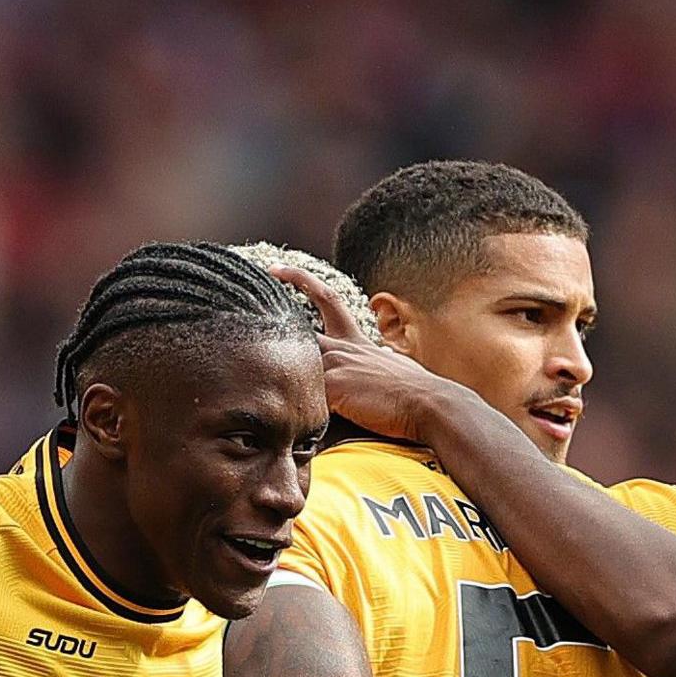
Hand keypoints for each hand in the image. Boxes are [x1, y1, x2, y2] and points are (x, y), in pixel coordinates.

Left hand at [263, 264, 462, 442]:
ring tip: (244, 355)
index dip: (300, 281)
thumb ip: (380, 364)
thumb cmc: (420, 394)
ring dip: (274, 364)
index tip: (278, 270)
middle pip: (298, 323)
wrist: (432, 405)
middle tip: (245, 293)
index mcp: (358, 341)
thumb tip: (380, 364)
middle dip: (271, 309)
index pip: (326, 299)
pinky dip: (287, 400)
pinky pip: (301, 393)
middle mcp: (343, 348)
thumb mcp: (397, 369)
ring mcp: (336, 366)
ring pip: (294, 358)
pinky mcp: (333, 390)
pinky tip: (268, 407)